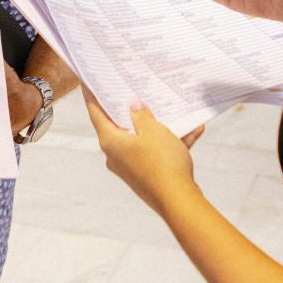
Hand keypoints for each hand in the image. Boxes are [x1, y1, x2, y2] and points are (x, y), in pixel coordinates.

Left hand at [86, 98, 204, 217]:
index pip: (96, 113)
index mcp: (110, 142)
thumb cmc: (162, 163)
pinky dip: (172, 142)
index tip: (88, 82)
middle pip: (120, 125)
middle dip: (131, 108)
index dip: (92, 95)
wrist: (179, 201)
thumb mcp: (154, 130)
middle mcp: (116, 155)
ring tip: (175, 109)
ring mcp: (131, 167)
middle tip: (133, 88)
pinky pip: (157, 152)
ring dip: (160, 126)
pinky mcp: (147, 175)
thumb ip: (142, 115)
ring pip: (143, 139)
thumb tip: (133, 105)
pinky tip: (194, 130)